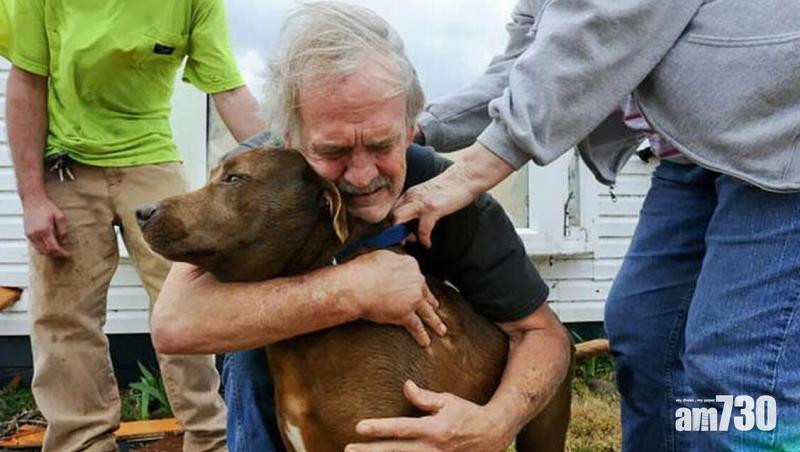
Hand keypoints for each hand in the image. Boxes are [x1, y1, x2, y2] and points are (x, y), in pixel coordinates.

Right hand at [22, 195, 69, 257]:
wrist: (33, 201)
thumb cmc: (47, 207)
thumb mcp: (60, 216)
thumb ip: (63, 230)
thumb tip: (64, 241)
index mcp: (45, 230)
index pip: (53, 248)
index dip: (61, 253)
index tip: (68, 255)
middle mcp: (36, 234)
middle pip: (46, 251)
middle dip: (56, 254)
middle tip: (64, 253)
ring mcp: (30, 235)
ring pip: (40, 250)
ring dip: (49, 252)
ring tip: (58, 250)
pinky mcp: (27, 234)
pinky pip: (35, 246)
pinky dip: (43, 248)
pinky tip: (49, 245)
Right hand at [342, 250, 446, 345]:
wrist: (357, 286)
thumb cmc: (363, 271)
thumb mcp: (380, 257)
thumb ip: (392, 261)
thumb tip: (391, 265)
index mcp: (410, 265)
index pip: (416, 275)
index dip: (416, 283)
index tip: (417, 287)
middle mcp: (416, 281)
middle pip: (425, 293)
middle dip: (430, 301)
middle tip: (434, 306)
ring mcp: (413, 299)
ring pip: (427, 312)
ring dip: (435, 322)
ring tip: (441, 329)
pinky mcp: (406, 315)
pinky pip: (417, 327)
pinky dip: (422, 336)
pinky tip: (425, 342)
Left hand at [345, 380, 510, 451]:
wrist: (491, 435)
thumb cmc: (467, 414)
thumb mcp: (447, 400)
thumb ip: (424, 397)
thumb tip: (405, 386)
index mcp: (434, 429)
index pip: (401, 428)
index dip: (380, 428)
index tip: (360, 427)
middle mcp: (432, 448)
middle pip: (395, 450)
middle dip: (370, 451)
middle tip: (349, 449)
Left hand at [393, 142, 513, 247]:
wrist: (464, 177)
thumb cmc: (450, 187)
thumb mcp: (428, 193)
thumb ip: (418, 203)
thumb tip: (414, 220)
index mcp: (410, 193)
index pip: (391, 210)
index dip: (391, 224)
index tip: (395, 235)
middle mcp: (412, 196)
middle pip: (390, 214)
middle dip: (391, 231)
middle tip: (400, 240)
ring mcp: (421, 202)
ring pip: (398, 219)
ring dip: (402, 235)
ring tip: (411, 242)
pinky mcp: (433, 208)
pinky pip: (422, 229)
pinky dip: (424, 239)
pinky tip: (427, 244)